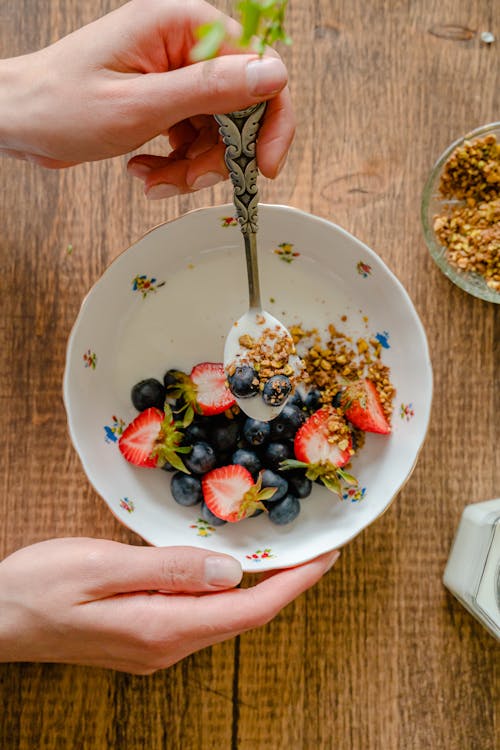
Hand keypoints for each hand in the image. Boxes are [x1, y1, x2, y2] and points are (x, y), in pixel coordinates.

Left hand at [0, 0, 294, 196]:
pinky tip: (145, 170)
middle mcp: (182, 44)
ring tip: (154, 179)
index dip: (269, 119)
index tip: (263, 166)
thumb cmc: (60, 105)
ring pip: (216, 130)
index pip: (257, 66)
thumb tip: (273, 75)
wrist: (19, 121)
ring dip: (192, 166)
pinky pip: (193, 137)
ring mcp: (173, 73)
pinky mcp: (164, 98)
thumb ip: (210, 89)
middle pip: (239, 106)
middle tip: (189, 179)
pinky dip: (176, 164)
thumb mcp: (141, 104)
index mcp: (180, 25)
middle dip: (219, 154)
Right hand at [0, 538, 338, 673]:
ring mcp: (155, 647)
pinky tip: (228, 570)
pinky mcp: (144, 638)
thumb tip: (230, 571)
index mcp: (162, 627)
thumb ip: (168, 569)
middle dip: (284, 585)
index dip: (292, 584)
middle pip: (243, 616)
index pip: (248, 609)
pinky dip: (226, 592)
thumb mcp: (102, 566)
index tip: (326, 558)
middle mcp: (166, 646)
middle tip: (313, 549)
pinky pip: (201, 616)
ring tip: (282, 555)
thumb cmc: (40, 587)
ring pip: (224, 618)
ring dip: (258, 588)